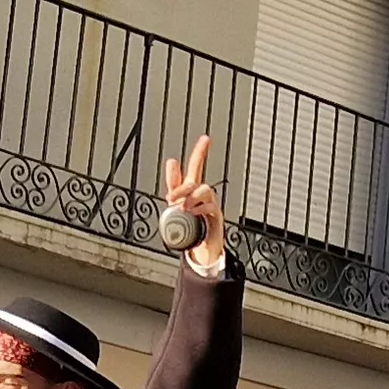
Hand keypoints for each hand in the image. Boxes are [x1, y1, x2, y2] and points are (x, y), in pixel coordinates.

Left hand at [162, 133, 226, 272]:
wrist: (200, 250)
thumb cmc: (187, 228)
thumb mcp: (173, 207)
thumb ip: (173, 186)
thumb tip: (172, 160)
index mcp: (190, 189)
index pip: (195, 167)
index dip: (200, 152)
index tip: (206, 138)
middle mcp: (201, 193)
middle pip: (197, 174)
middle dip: (192, 169)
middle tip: (173, 191)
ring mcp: (210, 203)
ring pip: (203, 190)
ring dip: (191, 196)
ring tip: (182, 206)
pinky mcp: (215, 217)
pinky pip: (209, 207)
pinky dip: (199, 209)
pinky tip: (192, 213)